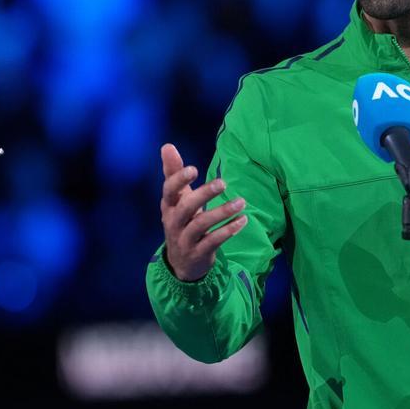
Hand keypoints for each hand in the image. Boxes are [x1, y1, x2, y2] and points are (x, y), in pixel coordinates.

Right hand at [160, 143, 247, 281]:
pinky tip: (243, 220)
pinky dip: (228, 230)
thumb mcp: (176, 200)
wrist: (181, 263)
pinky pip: (213, 241)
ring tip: (241, 202)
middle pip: (185, 208)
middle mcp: (173, 223)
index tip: (193, 169)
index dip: (179, 180)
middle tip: (223, 183)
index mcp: (168, 207)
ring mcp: (185, 239)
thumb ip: (173, 173)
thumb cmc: (181, 222)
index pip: (169, 191)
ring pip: (201, 225)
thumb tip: (167, 145)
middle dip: (203, 194)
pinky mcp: (199, 253)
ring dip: (222, 212)